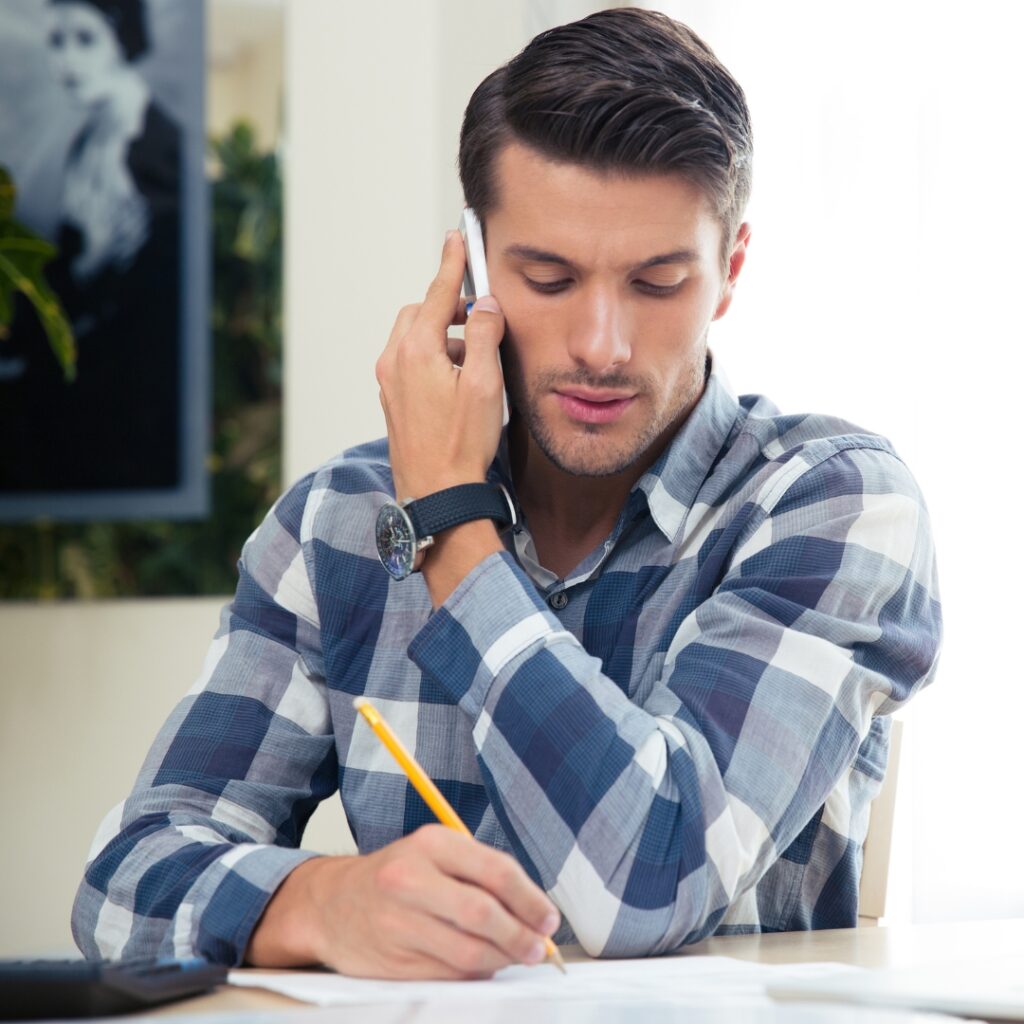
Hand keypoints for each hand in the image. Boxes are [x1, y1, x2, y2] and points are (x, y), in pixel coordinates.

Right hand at [247, 825, 560, 979]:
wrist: (332, 903)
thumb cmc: (397, 876)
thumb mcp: (436, 854)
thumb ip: (482, 874)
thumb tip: (534, 912)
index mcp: (431, 843)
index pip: (496, 871)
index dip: (530, 900)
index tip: (548, 919)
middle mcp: (411, 879)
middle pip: (483, 914)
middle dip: (521, 936)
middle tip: (539, 948)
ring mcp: (398, 923)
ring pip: (468, 952)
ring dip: (502, 960)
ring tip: (514, 956)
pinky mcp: (393, 961)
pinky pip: (448, 974)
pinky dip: (474, 974)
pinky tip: (480, 964)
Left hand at [375, 231, 505, 501]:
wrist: (437, 494)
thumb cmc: (461, 444)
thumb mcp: (484, 384)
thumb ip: (483, 335)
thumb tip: (484, 305)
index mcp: (416, 351)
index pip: (435, 293)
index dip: (451, 264)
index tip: (457, 238)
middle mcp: (395, 362)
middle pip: (420, 313)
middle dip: (447, 307)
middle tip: (479, 317)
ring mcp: (389, 383)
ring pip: (414, 338)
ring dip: (443, 337)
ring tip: (476, 361)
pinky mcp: (392, 401)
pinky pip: (410, 362)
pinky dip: (433, 358)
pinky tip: (459, 383)